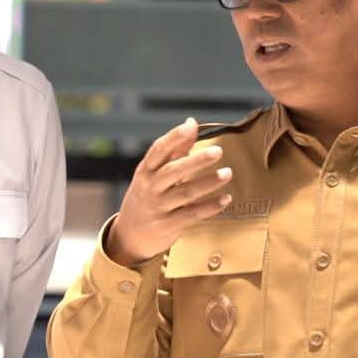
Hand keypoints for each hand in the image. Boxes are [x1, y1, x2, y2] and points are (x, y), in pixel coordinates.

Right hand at [107, 118, 233, 266]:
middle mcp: (151, 187)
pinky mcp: (169, 225)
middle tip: (218, 151)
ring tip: (227, 173)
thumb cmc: (147, 195)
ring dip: (208, 183)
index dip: (174, 137)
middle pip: (174, 171)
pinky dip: (210, 207)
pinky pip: (192, 214)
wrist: (130, 234)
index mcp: (146, 170)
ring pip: (186, 193)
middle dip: (196, 161)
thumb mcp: (154, 173)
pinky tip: (226, 198)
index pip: (158, 150)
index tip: (190, 126)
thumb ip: (175, 150)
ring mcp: (159, 207)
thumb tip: (191, 123)